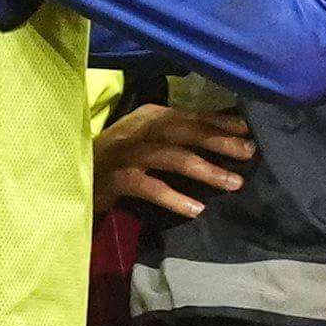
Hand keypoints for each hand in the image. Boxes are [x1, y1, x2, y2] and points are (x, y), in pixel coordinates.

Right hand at [98, 102, 255, 219]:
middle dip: (219, 141)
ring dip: (206, 169)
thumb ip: (177, 135)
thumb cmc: (120, 159)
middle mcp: (139, 130)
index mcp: (149, 117)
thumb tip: (222, 134)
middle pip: (185, 132)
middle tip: (249, 152)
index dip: (220, 122)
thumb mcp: (148, 139)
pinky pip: (150, 187)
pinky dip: (174, 198)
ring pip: (173, 158)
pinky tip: (197, 209)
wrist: (77, 176)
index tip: (249, 129)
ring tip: (234, 182)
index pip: (190, 116)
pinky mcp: (117, 179)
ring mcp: (127, 154)